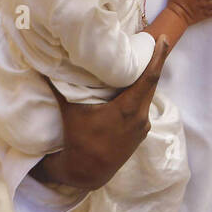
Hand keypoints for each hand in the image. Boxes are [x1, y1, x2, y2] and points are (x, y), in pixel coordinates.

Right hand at [31, 36, 170, 190]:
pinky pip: (143, 107)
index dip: (158, 56)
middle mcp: (141, 117)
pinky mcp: (140, 134)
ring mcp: (142, 127)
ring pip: (147, 96)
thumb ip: (61, 86)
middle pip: (151, 84)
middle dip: (152, 63)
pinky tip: (130, 90)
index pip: (150, 77)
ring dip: (144, 80)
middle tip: (150, 43)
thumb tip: (47, 64)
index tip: (164, 39)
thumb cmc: (78, 140)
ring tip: (139, 63)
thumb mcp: (70, 111)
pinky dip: (140, 95)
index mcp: (129, 108)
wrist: (86, 173)